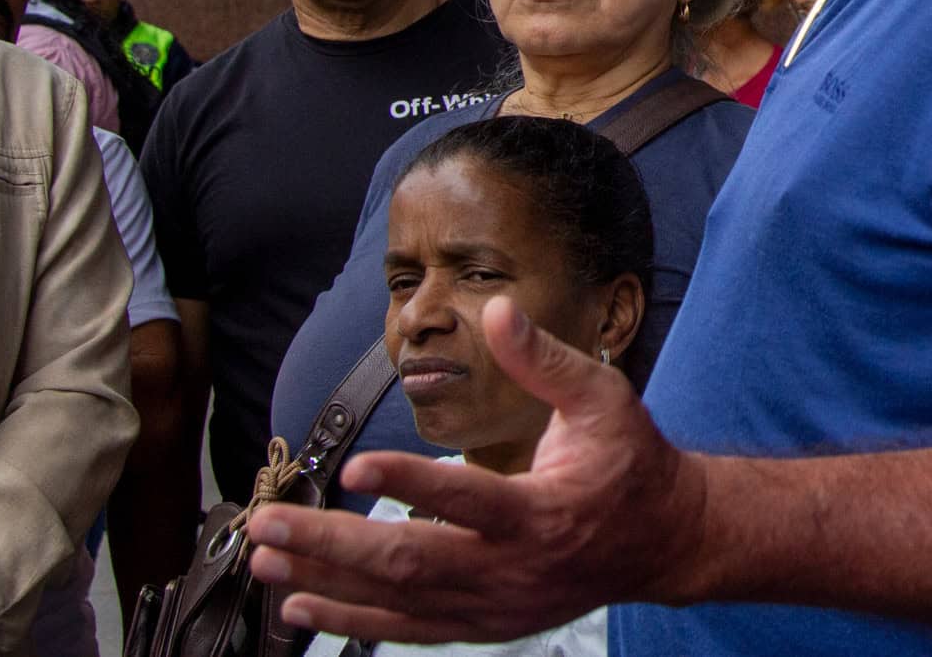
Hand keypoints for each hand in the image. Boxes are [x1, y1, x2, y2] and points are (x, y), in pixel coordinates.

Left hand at [242, 298, 711, 642]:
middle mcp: (511, 569)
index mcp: (542, 511)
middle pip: (411, 563)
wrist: (665, 540)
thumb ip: (544, 359)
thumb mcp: (603, 398)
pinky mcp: (484, 624)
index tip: (354, 467)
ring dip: (326, 581)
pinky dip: (352, 620)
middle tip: (270, 522)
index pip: (467, 499)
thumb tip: (499, 308)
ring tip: (266, 558)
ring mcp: (494, 605)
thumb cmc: (630, 463)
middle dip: (331, 544)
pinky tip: (301, 606)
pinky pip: (408, 630)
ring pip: (398, 602)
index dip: (408, 484)